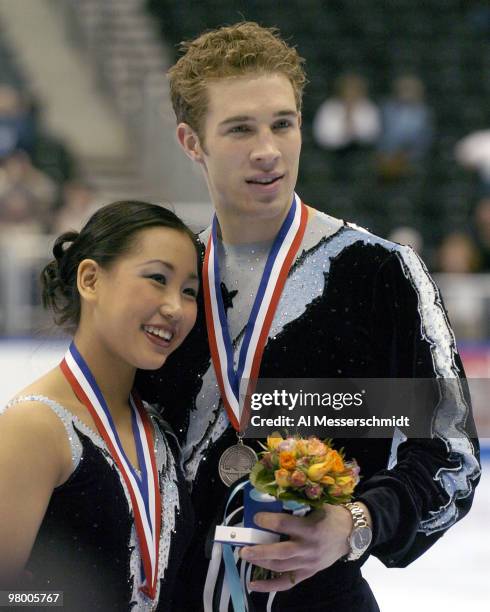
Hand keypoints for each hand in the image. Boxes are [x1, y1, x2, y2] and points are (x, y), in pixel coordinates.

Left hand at [239, 503, 362, 592]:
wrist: (351, 533)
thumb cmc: (331, 514)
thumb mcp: (316, 504)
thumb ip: (297, 505)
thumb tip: (271, 499)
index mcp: (310, 528)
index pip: (284, 525)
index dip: (267, 521)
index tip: (256, 517)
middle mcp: (308, 548)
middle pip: (280, 552)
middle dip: (259, 550)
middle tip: (243, 548)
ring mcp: (308, 563)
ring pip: (281, 567)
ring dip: (261, 563)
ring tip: (246, 557)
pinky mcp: (308, 573)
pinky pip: (287, 583)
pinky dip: (269, 586)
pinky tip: (253, 585)